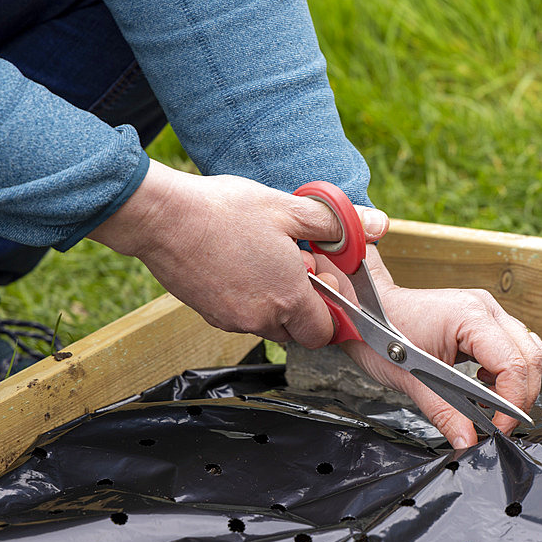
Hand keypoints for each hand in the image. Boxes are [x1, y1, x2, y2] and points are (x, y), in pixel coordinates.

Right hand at [88, 160, 387, 345]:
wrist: (162, 218)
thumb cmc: (226, 211)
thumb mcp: (288, 208)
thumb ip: (336, 223)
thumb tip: (378, 225)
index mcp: (289, 297)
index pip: (324, 332)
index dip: (330, 310)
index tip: (322, 281)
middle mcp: (262, 318)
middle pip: (297, 332)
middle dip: (303, 307)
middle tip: (292, 267)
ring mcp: (233, 321)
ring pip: (268, 324)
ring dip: (274, 302)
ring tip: (263, 260)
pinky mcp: (209, 315)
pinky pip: (241, 317)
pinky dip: (247, 299)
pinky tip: (239, 264)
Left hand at [314, 246, 541, 447]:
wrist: (363, 308)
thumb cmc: (380, 332)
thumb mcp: (411, 380)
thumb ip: (444, 413)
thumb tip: (467, 442)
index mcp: (469, 316)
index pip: (514, 364)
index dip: (512, 403)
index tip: (497, 429)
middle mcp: (485, 308)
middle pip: (532, 357)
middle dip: (520, 396)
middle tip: (497, 424)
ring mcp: (486, 311)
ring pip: (530, 350)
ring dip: (518, 383)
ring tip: (491, 404)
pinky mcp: (483, 319)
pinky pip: (514, 346)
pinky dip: (508, 372)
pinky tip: (484, 384)